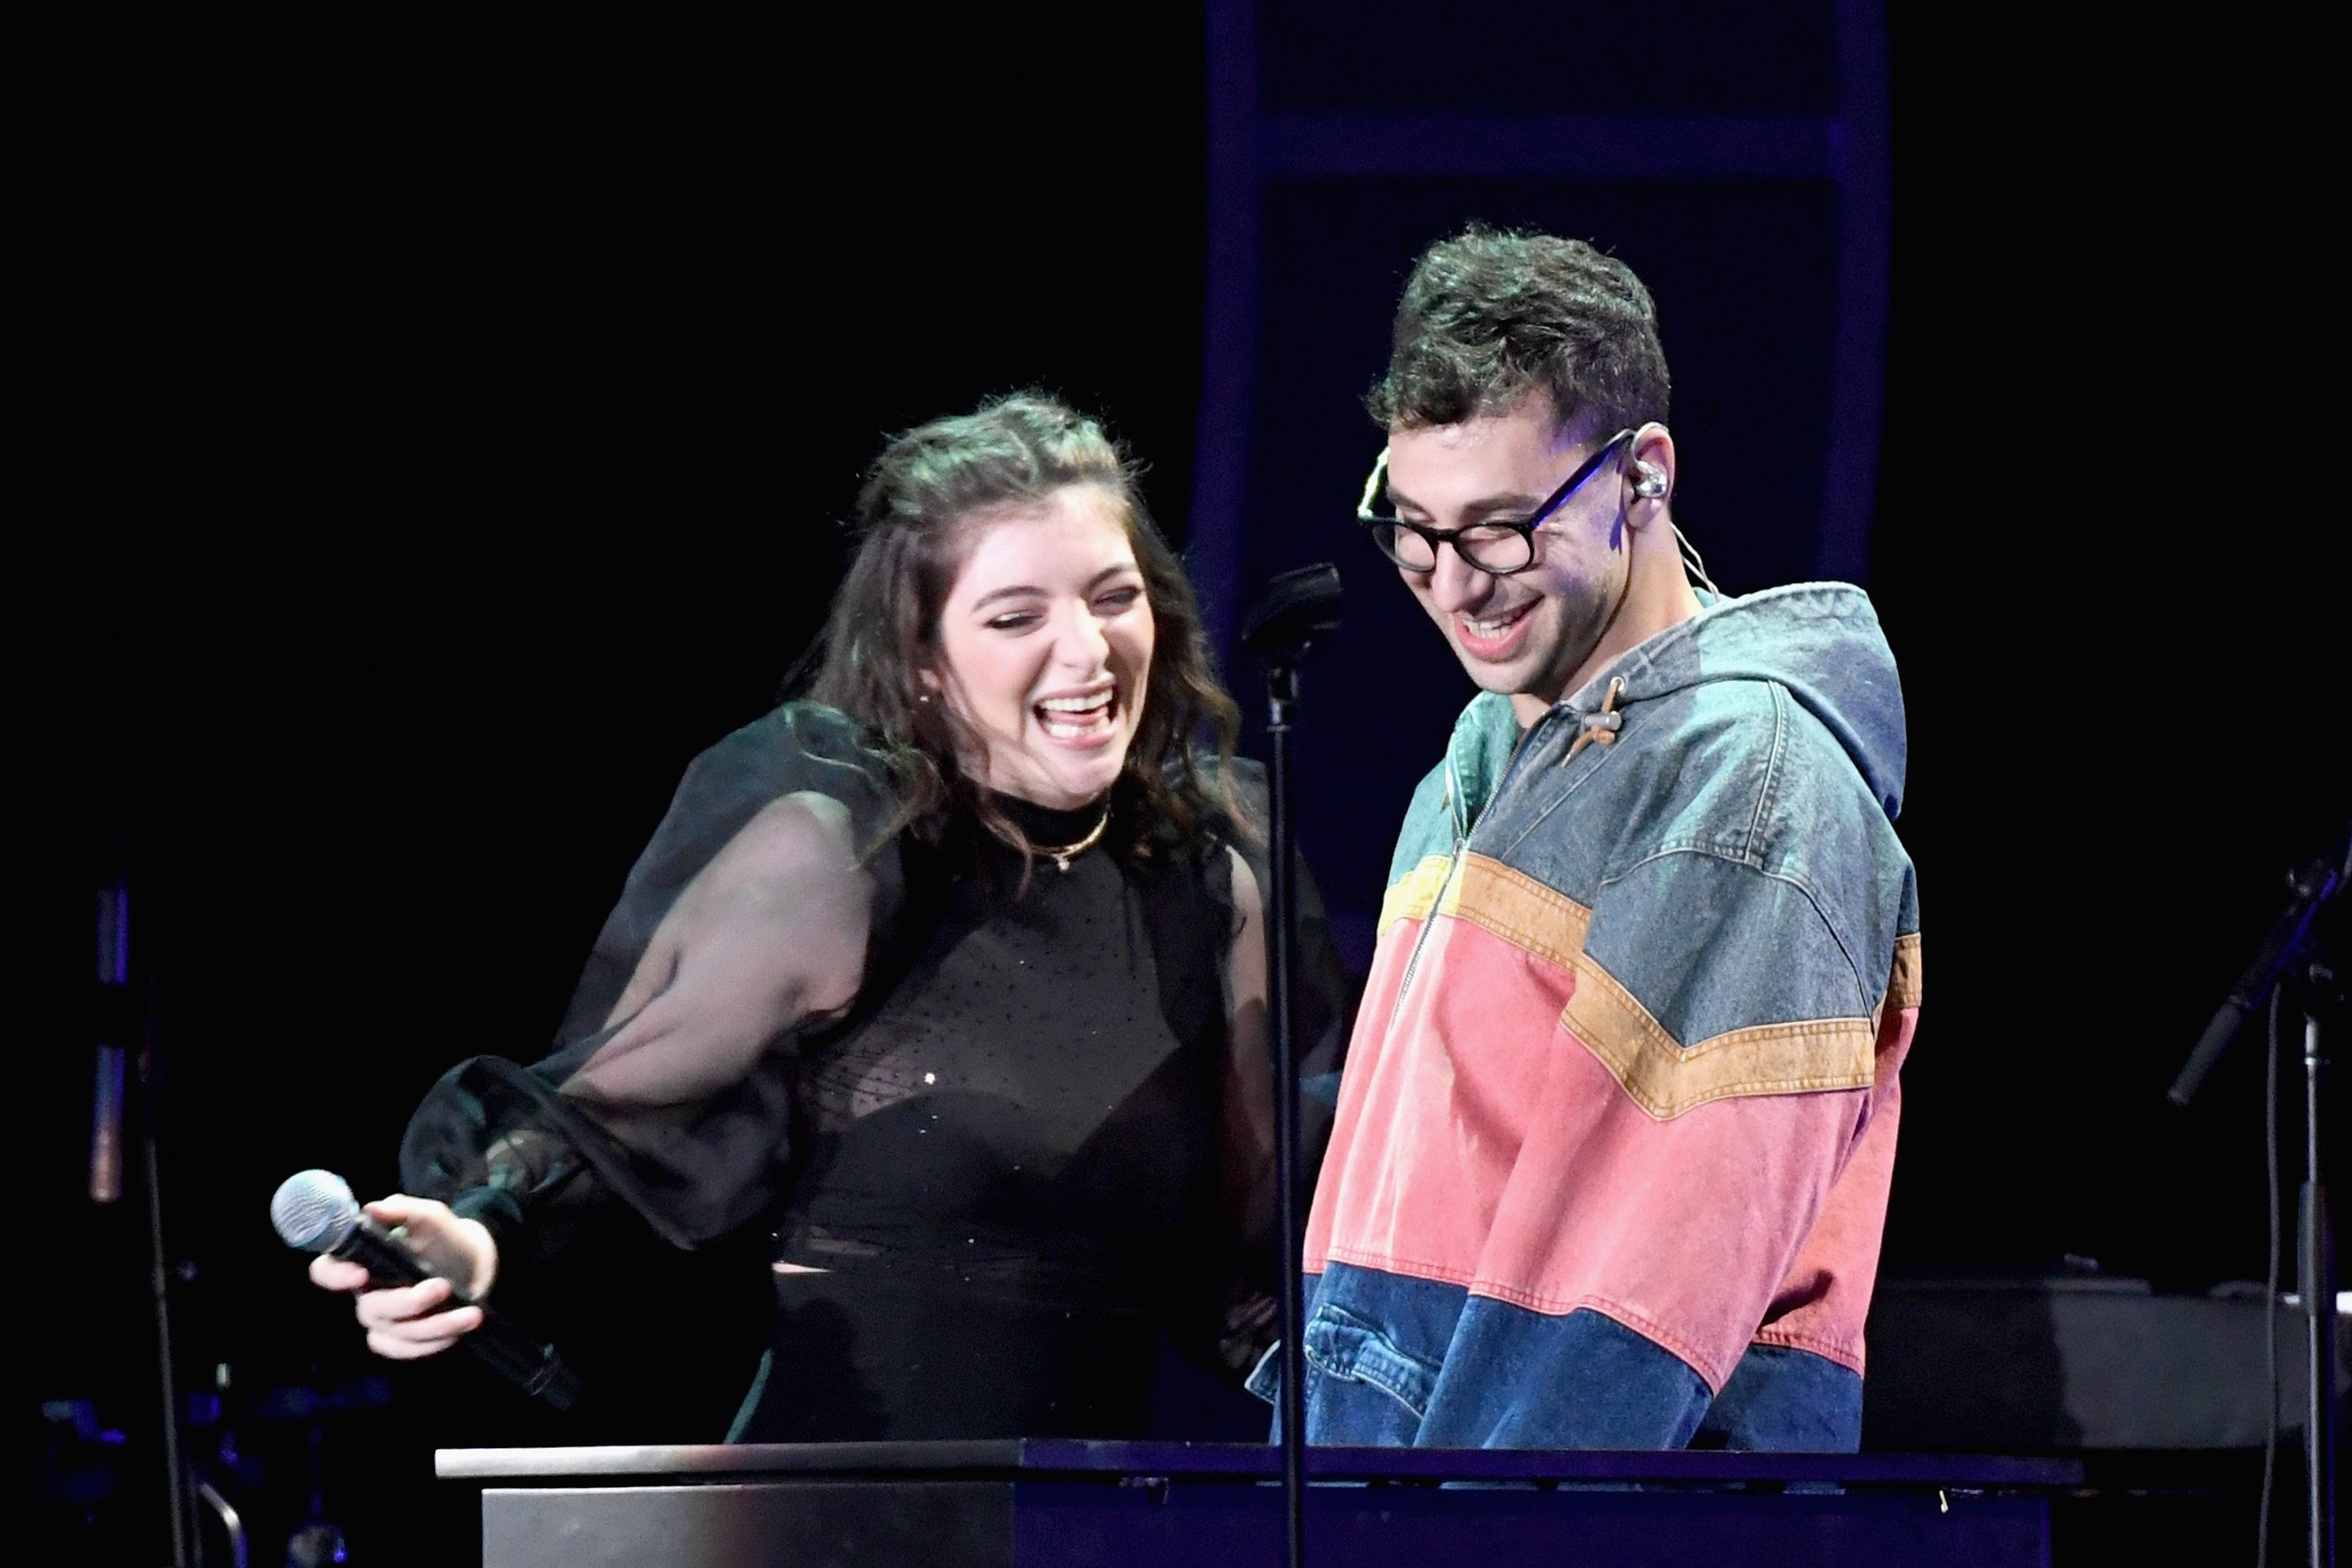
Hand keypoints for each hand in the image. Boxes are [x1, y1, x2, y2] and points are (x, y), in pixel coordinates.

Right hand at [306, 1194, 498, 1361]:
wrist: (474, 1262)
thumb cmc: (442, 1236)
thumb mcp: (429, 1216)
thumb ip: (403, 1210)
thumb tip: (373, 1209)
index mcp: (362, 1260)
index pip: (326, 1270)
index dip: (334, 1275)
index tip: (361, 1273)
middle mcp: (366, 1292)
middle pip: (370, 1308)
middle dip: (407, 1302)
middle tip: (442, 1286)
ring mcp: (382, 1320)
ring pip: (394, 1333)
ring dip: (435, 1325)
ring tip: (471, 1313)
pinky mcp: (401, 1339)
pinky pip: (406, 1350)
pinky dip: (434, 1343)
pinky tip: (461, 1328)